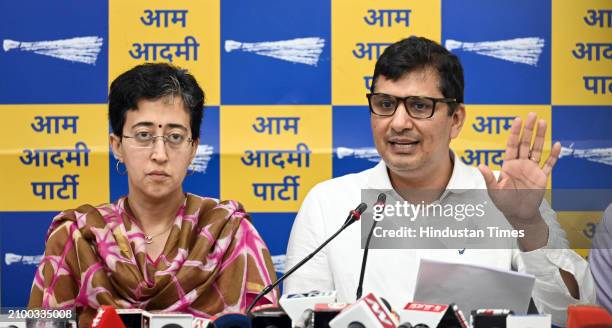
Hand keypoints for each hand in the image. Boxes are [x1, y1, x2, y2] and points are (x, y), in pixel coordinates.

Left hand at [478, 112, 560, 229]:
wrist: (518, 213)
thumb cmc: (503, 201)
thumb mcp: (494, 190)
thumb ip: (488, 178)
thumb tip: (480, 166)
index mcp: (509, 164)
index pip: (512, 145)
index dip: (515, 132)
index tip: (517, 120)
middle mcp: (521, 163)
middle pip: (526, 143)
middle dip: (529, 129)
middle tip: (532, 115)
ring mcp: (532, 169)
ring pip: (537, 149)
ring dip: (540, 136)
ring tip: (543, 122)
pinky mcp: (542, 177)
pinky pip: (549, 164)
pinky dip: (553, 155)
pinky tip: (556, 144)